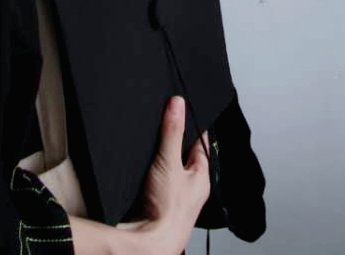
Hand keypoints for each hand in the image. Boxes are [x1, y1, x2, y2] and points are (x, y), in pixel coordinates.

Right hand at [130, 96, 210, 253]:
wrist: (151, 241)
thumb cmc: (169, 211)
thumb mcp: (170, 162)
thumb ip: (172, 132)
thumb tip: (177, 104)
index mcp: (201, 177)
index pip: (200, 144)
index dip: (193, 126)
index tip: (186, 110)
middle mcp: (190, 187)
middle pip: (183, 156)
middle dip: (174, 141)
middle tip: (165, 122)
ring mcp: (174, 197)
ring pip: (168, 169)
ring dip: (160, 159)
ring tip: (152, 144)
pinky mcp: (157, 203)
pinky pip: (155, 181)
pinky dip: (149, 173)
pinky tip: (142, 169)